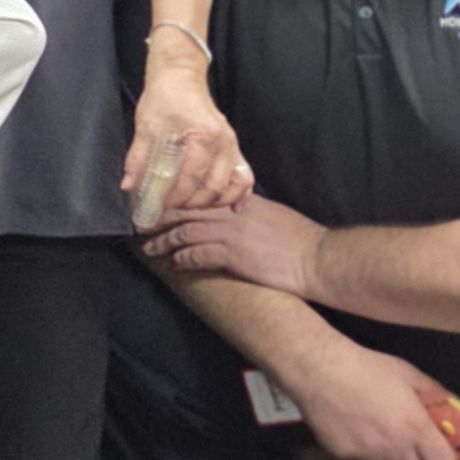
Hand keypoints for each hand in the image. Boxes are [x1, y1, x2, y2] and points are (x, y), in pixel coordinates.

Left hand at [123, 59, 249, 216]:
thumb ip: (138, 159)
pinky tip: (232, 207)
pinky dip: (241, 193)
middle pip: (215, 186)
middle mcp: (223, 142)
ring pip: (234, 184)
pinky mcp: (234, 147)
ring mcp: (232, 144)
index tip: (162, 203)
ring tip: (192, 204)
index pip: (192, 178)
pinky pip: (246, 175)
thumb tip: (129, 185)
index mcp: (202, 135)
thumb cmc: (164, 97)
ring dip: (214, 200)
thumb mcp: (145, 126)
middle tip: (173, 206)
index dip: (177, 196)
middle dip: (194, 202)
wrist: (180, 77)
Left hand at [140, 188, 328, 298]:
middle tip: (141, 224)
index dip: (176, 201)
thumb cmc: (301, 241)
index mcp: (241, 201)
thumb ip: (249, 211)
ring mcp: (231, 233)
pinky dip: (181, 259)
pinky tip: (172, 264)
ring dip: (163, 241)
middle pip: (185, 210)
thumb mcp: (273, 215)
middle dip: (160, 218)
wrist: (318, 259)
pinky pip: (196, 254)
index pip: (200, 195)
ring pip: (185, 231)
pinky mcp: (232, 255)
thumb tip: (235, 211)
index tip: (159, 206)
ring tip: (149, 248)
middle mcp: (232, 213)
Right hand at [286, 338, 459, 459]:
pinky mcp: (342, 454)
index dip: (444, 458)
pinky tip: (353, 431)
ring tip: (382, 441)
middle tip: (409, 442)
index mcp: (415, 427)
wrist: (318, 369)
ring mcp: (366, 454)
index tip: (438, 448)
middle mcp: (393, 447)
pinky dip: (362, 452)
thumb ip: (434, 391)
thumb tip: (454, 405)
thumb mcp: (406, 372)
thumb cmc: (366, 366)